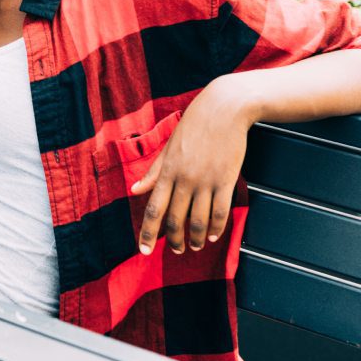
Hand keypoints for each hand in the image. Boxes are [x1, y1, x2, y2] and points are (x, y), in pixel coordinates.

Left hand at [130, 80, 254, 254]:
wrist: (223, 110)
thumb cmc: (193, 126)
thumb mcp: (168, 146)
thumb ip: (153, 172)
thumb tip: (134, 190)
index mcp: (166, 171)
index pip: (153, 209)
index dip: (148, 233)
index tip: (144, 251)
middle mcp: (184, 179)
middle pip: (176, 219)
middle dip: (174, 240)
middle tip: (176, 251)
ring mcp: (206, 181)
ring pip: (199, 220)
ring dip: (197, 238)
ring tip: (196, 246)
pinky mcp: (226, 180)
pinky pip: (221, 212)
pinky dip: (218, 228)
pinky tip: (215, 236)